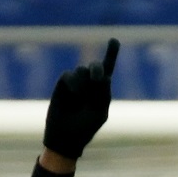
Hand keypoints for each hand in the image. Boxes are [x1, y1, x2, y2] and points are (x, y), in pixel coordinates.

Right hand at [43, 38, 119, 159]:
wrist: (66, 136)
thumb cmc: (86, 127)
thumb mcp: (99, 111)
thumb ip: (103, 93)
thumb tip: (100, 74)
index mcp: (102, 90)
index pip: (108, 69)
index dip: (111, 53)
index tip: (114, 40)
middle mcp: (90, 83)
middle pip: (96, 66)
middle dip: (97, 69)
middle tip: (96, 78)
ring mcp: (77, 82)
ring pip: (83, 70)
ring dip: (85, 83)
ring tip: (81, 99)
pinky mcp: (64, 83)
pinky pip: (70, 75)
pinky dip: (74, 85)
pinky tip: (73, 96)